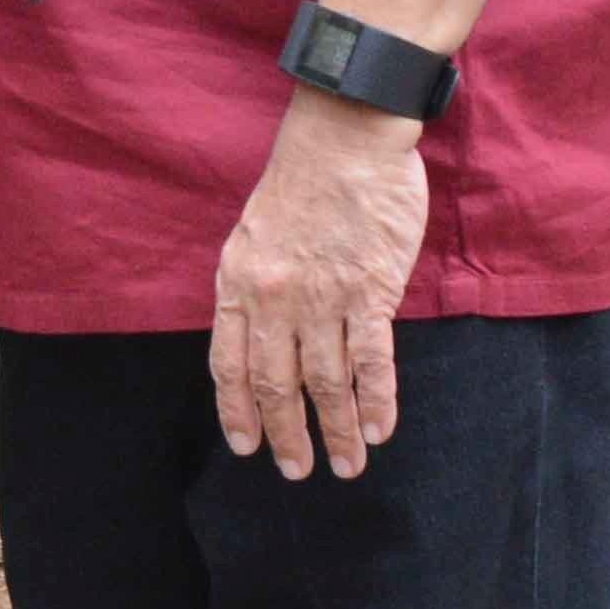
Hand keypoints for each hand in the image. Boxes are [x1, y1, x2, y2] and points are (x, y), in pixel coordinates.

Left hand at [209, 89, 427, 480]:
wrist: (344, 138)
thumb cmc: (301, 182)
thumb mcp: (252, 235)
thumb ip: (254, 288)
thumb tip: (261, 338)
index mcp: (237, 284)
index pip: (229, 365)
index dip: (238, 411)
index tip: (247, 446)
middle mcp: (274, 300)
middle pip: (276, 384)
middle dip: (287, 435)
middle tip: (297, 470)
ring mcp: (322, 299)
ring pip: (326, 383)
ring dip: (338, 431)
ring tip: (347, 466)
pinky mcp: (369, 293)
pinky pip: (372, 361)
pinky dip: (377, 401)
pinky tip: (380, 430)